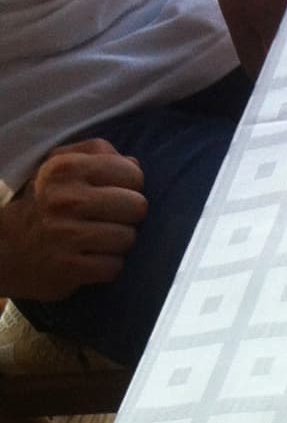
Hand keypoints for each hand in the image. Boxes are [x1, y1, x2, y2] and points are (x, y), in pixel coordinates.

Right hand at [0, 139, 146, 301]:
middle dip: (129, 216)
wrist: (7, 247)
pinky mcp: (71, 267)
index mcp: (66, 167)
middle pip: (137, 206)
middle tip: (109, 220)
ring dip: (118, 244)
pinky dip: (108, 266)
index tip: (116, 194)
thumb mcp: (60, 167)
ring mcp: (67, 234)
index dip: (131, 187)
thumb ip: (97, 156)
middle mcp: (66, 198)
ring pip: (128, 238)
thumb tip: (134, 164)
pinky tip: (91, 259)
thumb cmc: (44, 203)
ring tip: (98, 240)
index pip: (132, 173)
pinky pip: (114, 266)